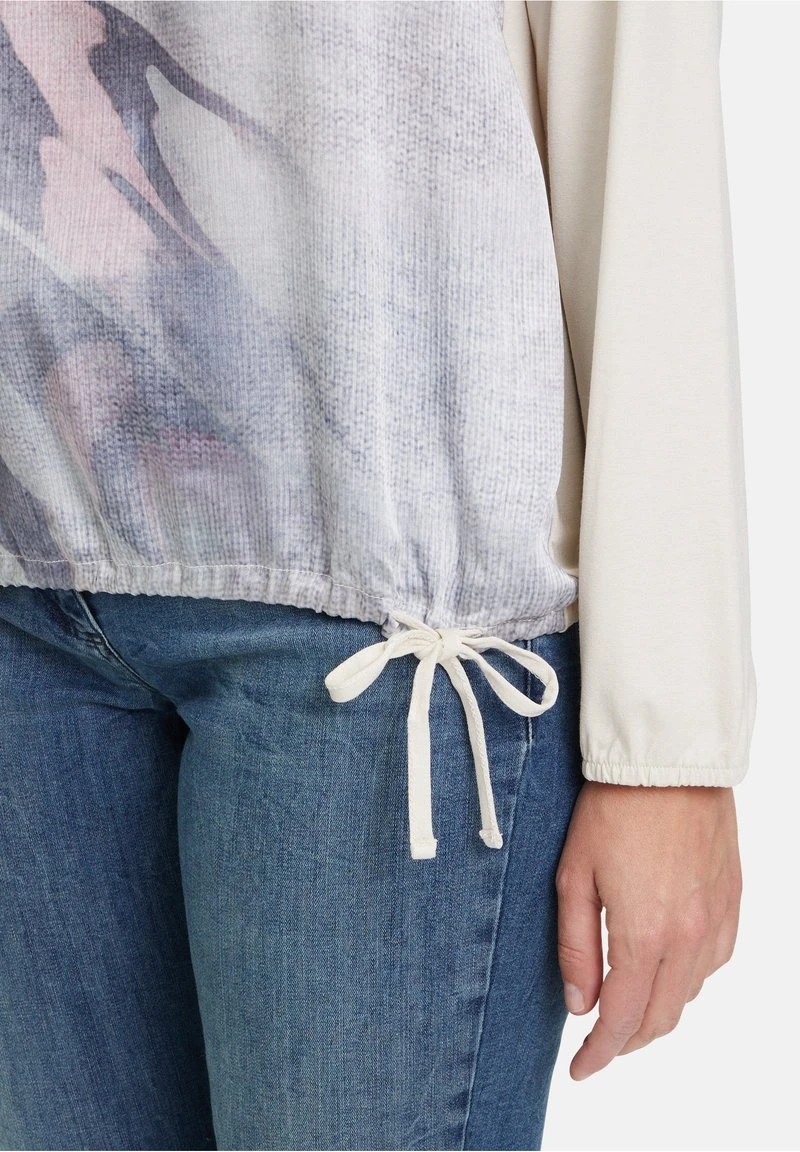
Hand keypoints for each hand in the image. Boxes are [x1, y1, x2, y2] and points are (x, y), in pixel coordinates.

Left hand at [555, 780, 741, 1080]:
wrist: (668, 761)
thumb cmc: (612, 810)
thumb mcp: (573, 875)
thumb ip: (577, 945)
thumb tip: (579, 1003)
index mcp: (644, 935)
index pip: (623, 1019)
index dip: (599, 1053)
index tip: (581, 1070)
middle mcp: (689, 937)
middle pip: (661, 1017)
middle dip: (628, 1040)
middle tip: (600, 1043)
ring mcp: (716, 919)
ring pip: (690, 993)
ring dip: (659, 1010)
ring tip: (628, 1004)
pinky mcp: (732, 900)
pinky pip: (715, 961)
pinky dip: (689, 978)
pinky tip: (668, 967)